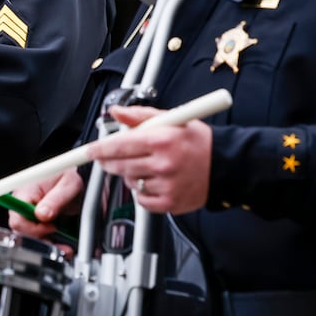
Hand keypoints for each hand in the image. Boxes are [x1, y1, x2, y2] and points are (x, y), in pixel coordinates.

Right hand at [8, 170, 82, 240]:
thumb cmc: (69, 178)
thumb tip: (41, 215)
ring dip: (47, 244)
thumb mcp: (68, 185)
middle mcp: (23, 205)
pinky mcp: (35, 223)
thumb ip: (55, 200)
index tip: (52, 227)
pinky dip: (49, 243)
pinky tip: (61, 243)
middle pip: (21, 231)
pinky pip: (37, 238)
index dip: (33, 228)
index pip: (18, 218)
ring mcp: (28, 215)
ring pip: (29, 238)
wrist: (76, 180)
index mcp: (25, 192)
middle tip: (60, 240)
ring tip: (64, 246)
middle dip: (41, 239)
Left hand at [87, 105, 211, 213]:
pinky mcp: (170, 203)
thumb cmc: (198, 142)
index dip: (99, 149)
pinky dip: (142, 192)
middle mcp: (163, 164)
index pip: (119, 145)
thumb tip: (116, 112)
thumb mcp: (171, 119)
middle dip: (109, 162)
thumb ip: (140, 115)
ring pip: (130, 182)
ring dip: (130, 175)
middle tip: (109, 158)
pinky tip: (155, 181)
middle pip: (120, 166)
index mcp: (161, 140)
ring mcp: (166, 186)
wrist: (225, 166)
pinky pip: (142, 200)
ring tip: (147, 167)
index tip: (90, 151)